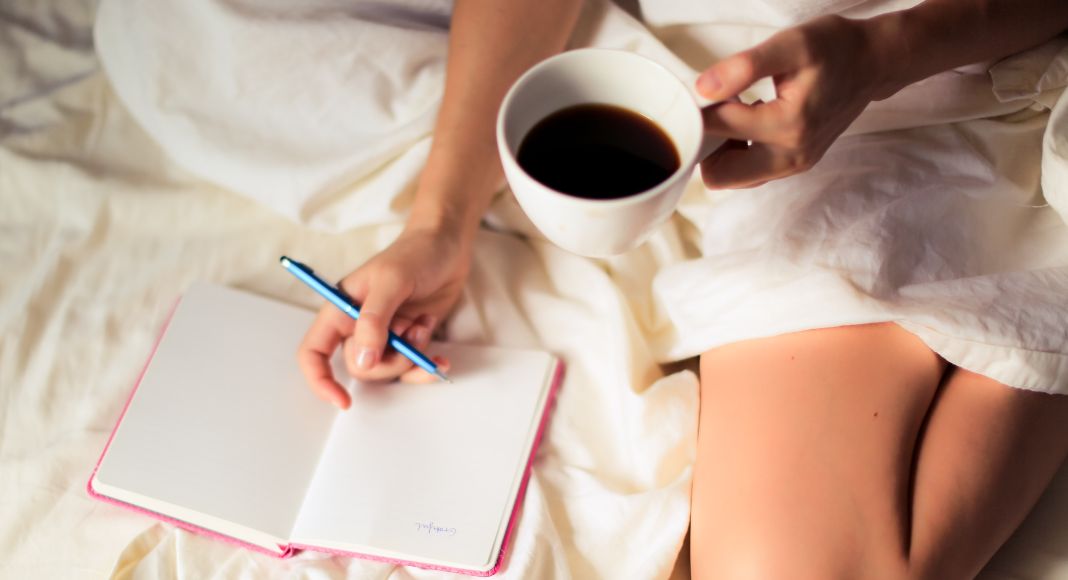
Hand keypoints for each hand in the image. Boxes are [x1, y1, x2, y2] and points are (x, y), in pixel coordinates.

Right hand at [297, 226, 470, 407]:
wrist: (449, 246)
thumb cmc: (415, 254)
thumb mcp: (392, 281)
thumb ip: (375, 320)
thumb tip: (364, 360)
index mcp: (341, 309)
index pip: (314, 352)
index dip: (320, 379)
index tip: (342, 400)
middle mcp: (358, 326)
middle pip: (360, 367)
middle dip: (390, 361)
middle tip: (410, 335)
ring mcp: (385, 335)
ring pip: (388, 370)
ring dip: (412, 357)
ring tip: (424, 326)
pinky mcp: (409, 340)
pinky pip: (411, 369)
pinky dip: (426, 366)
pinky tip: (441, 358)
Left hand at [697, 15, 885, 188]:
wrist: (873, 63)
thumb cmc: (835, 48)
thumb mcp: (790, 44)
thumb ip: (744, 67)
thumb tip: (703, 89)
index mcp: (787, 125)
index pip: (716, 129)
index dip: (699, 109)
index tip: (700, 90)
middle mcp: (791, 156)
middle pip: (719, 175)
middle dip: (706, 144)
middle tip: (715, 109)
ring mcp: (794, 164)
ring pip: (732, 178)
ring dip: (721, 151)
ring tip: (733, 112)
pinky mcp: (795, 164)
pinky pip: (750, 173)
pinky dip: (738, 153)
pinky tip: (745, 122)